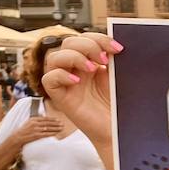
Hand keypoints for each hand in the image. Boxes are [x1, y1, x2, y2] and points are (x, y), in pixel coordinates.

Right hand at [14, 115, 62, 146]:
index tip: (58, 120)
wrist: (18, 137)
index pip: (45, 118)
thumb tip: (44, 116)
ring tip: (61, 128)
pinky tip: (56, 133)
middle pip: (48, 123)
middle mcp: (35, 124)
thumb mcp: (29, 122)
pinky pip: (46, 134)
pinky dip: (52, 134)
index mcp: (33, 119)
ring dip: (56, 128)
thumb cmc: (24, 129)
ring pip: (48, 128)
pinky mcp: (36, 135)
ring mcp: (36, 130)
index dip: (52, 119)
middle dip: (56, 124)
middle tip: (62, 124)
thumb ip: (36, 119)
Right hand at [41, 33, 121, 148]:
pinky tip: (77, 81)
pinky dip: (60, 75)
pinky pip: (48, 79)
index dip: (99, 38)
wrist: (119, 131)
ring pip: (54, 57)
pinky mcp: (60, 97)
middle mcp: (76, 70)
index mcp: (91, 62)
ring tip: (93, 68)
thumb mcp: (119, 79)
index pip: (85, 38)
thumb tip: (116, 45)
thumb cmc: (119, 107)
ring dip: (73, 57)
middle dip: (87, 45)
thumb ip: (115, 61)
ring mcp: (67, 82)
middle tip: (104, 58)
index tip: (118, 48)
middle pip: (68, 43)